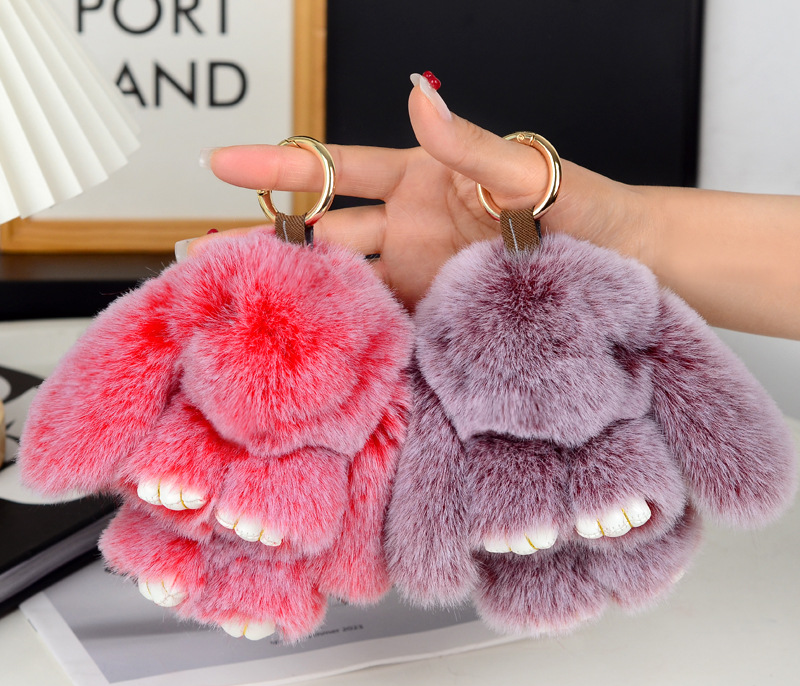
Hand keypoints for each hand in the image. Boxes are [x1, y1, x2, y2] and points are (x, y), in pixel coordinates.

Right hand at [193, 79, 647, 308]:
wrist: (624, 270)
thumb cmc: (584, 208)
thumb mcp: (527, 173)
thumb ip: (468, 145)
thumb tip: (419, 95)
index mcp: (420, 180)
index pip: (336, 170)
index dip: (279, 166)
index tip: (221, 162)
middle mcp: (407, 230)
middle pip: (322, 235)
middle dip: (262, 242)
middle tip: (201, 254)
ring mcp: (416, 280)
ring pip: (341, 287)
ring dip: (292, 296)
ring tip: (236, 309)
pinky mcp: (433, 323)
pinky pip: (379, 331)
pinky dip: (344, 341)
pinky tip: (307, 354)